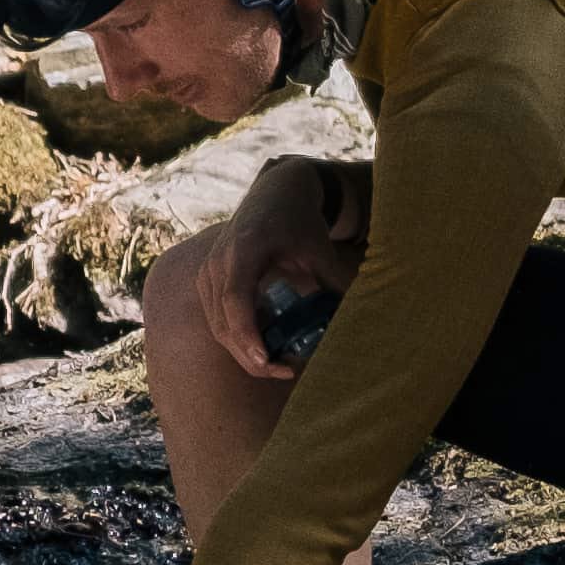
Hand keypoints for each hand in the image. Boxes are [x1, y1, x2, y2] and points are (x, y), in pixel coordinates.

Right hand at [199, 155, 369, 383]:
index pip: (235, 299)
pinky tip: (268, 348)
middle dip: (251, 356)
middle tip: (287, 373)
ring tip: (283, 366)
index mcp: (244, 249)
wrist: (276, 191)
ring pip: (217, 327)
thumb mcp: (321, 249)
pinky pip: (217, 320)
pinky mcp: (207, 282)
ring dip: (245, 353)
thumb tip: (356, 322)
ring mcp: (208, 272)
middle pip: (222, 322)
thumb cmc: (301, 220)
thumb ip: (335, 283)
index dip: (247, 333)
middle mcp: (218, 261)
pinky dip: (239, 340)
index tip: (266, 361)